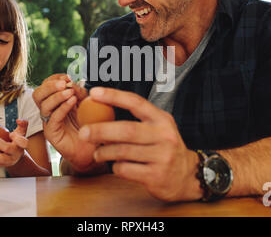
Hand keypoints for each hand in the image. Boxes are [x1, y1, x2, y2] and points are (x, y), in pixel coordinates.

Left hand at [0, 119, 28, 167]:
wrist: (17, 155)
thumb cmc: (18, 141)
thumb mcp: (21, 132)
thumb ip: (23, 124)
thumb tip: (18, 120)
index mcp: (21, 145)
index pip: (23, 142)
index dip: (17, 138)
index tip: (11, 134)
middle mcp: (16, 153)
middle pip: (8, 148)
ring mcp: (9, 160)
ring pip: (1, 159)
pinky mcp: (2, 164)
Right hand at [32, 74, 97, 171]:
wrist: (90, 149)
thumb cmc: (88, 126)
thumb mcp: (87, 105)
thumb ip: (81, 94)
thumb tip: (73, 83)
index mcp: (54, 102)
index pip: (45, 86)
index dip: (54, 79)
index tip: (67, 77)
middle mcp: (49, 111)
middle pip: (38, 94)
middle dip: (50, 86)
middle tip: (64, 83)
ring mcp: (48, 122)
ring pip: (43, 105)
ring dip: (57, 96)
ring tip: (70, 92)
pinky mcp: (51, 133)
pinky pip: (53, 118)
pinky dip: (62, 107)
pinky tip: (72, 102)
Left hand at [78, 87, 201, 201]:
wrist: (187, 177)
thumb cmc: (164, 148)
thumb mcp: (158, 129)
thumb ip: (137, 120)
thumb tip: (101, 110)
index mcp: (161, 119)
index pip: (136, 103)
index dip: (114, 96)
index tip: (94, 93)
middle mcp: (163, 136)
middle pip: (126, 130)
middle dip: (101, 130)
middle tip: (83, 132)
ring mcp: (161, 157)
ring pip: (123, 152)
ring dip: (104, 152)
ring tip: (96, 153)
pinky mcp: (156, 176)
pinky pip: (126, 169)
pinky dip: (115, 167)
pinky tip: (115, 166)